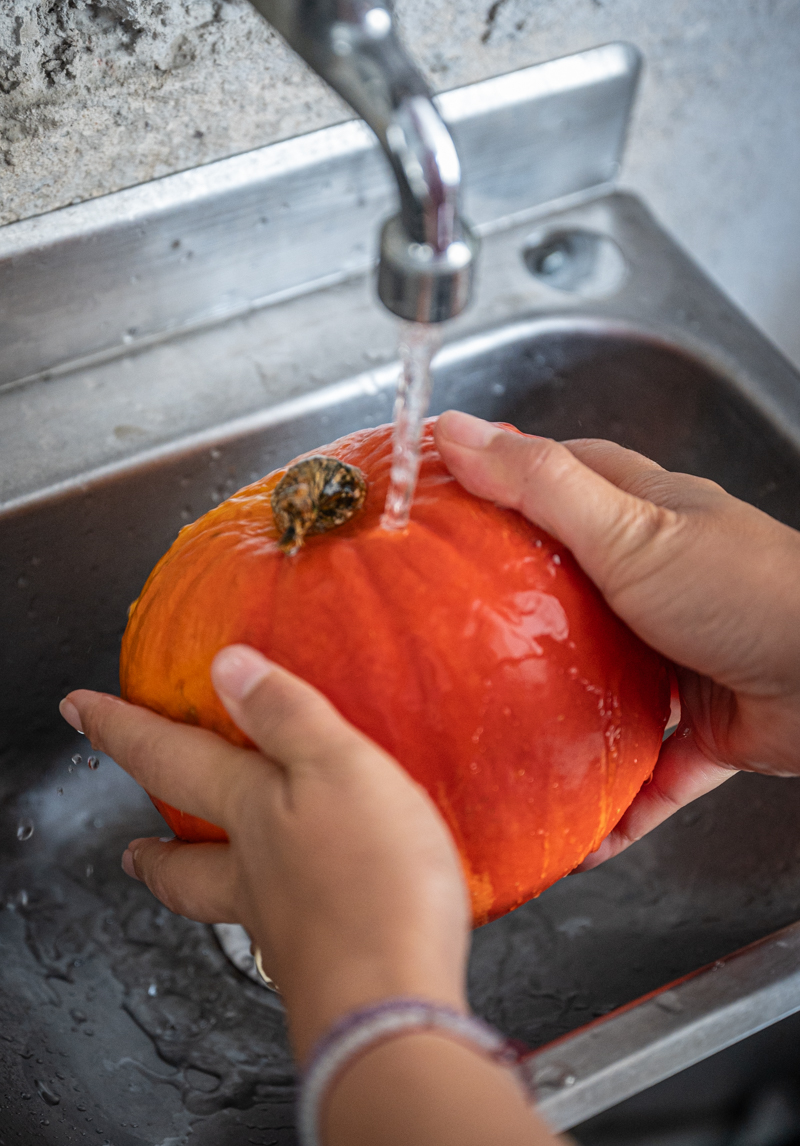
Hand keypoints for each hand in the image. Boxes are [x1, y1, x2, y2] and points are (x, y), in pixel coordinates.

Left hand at [60, 646, 469, 1060]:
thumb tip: (225, 665)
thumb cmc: (370, 883)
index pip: (170, 759)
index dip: (122, 730)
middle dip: (152, 848)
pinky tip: (317, 914)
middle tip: (130, 846)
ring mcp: (285, 929)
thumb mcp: (337, 766)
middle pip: (183, 860)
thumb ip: (285, 715)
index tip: (77, 711)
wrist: (392, 1007)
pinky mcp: (329, 967)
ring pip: (227, 901)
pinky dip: (285, 918)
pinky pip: (289, 934)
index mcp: (251, 814)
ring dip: (206, 884)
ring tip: (211, 876)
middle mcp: (254, 875)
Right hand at [434, 410, 799, 866]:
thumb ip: (540, 486)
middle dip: (511, 604)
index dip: (499, 481)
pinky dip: (618, 802)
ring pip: (602, 679)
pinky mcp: (704, 726)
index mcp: (642, 515)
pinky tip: (578, 839)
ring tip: (489, 731)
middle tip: (442, 631)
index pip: (560, 476)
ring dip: (556, 706)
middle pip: (568, 582)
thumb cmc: (741, 590)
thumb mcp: (626, 530)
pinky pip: (650, 770)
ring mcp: (679, 653)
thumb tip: (454, 430)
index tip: (438, 506)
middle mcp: (658, 577)